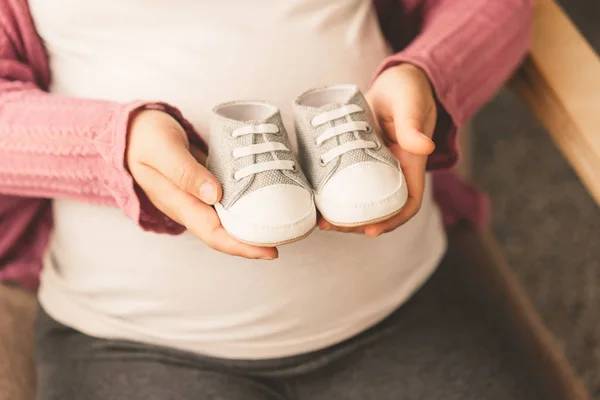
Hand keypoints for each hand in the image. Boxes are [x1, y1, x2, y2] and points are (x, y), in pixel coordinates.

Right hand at [127, 109, 277, 259]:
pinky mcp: (205, 184)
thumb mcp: (162, 149)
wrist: (131, 129)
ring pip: (229, 218)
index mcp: (179, 203)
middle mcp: (191, 206)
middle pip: (227, 233)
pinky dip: (247, 203)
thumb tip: (215, 195)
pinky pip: (229, 200)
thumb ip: (185, 172)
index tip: (271, 250)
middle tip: (288, 237)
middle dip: (255, 241)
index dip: (242, 246)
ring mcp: (198, 197)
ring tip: (283, 224)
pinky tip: (266, 199)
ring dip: (253, 224)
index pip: (215, 234)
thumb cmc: (144, 137)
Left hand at [319, 63, 436, 236]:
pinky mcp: (356, 157)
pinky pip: (346, 181)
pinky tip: (315, 198)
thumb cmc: (408, 89)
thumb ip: (413, 123)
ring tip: (320, 221)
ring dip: (342, 213)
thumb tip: (424, 147)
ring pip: (361, 199)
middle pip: (380, 208)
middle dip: (358, 224)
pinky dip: (333, 192)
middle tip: (331, 226)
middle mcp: (393, 170)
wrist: (394, 82)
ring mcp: (374, 166)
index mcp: (410, 163)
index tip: (371, 231)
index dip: (393, 220)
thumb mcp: (410, 103)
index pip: (408, 201)